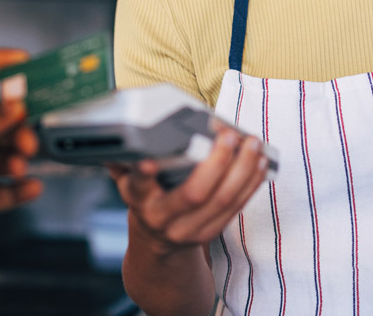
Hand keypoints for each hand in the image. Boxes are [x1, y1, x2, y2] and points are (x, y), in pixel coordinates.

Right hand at [109, 126, 268, 258]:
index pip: (139, 184)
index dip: (144, 174)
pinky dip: (250, 183)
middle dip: (216, 163)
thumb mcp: (128, 179)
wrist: (156, 240)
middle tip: (229, 136)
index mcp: (139, 197)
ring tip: (252, 145)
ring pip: (222, 201)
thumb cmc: (146, 197)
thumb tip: (114, 132)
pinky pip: (235, 208)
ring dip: (243, 170)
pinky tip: (258, 163)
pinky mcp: (210, 232)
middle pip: (194, 194)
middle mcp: (162, 216)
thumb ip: (123, 158)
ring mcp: (188, 229)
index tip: (149, 161)